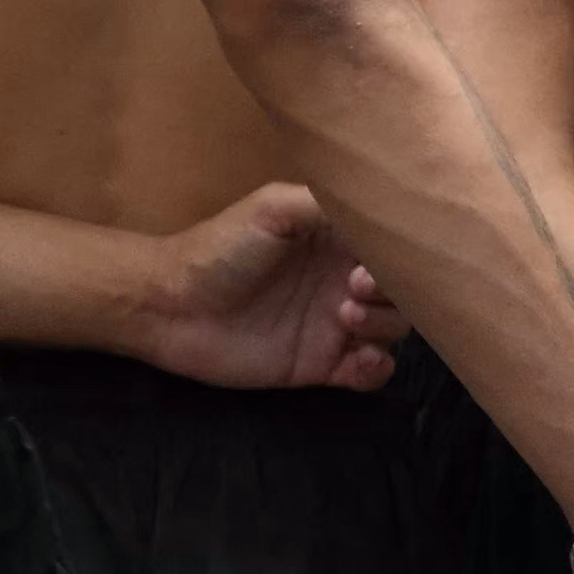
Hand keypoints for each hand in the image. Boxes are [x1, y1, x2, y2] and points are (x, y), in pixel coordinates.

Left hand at [119, 182, 401, 394]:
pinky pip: (371, 372)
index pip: (391, 246)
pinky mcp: (321, 365)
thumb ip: (327, 202)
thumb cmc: (219, 249)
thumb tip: (376, 204)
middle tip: (353, 289)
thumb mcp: (273, 209)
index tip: (370, 260)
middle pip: (402, 289)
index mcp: (336, 239)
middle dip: (394, 291)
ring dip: (384, 325)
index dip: (395, 255)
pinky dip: (377, 369)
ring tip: (344, 318)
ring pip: (393, 328)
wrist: (171, 306)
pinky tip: (357, 359)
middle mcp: (342, 279)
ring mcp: (334, 324)